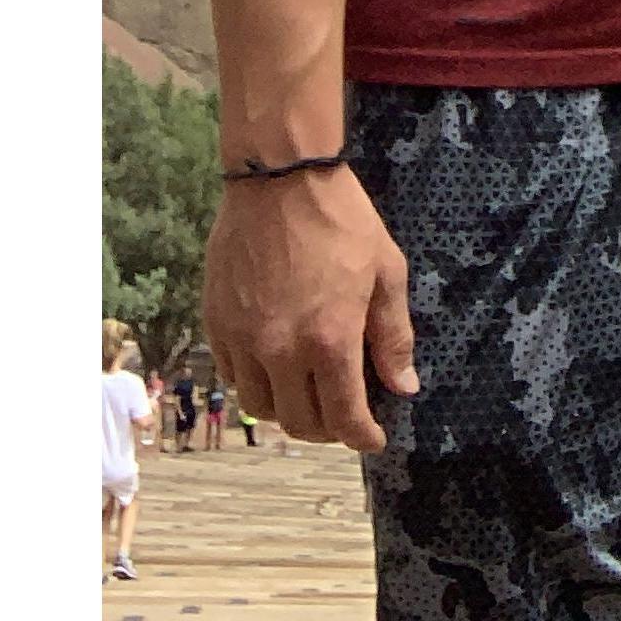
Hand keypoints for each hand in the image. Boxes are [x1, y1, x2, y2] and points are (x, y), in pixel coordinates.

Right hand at [202, 169, 416, 451]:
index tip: (374, 439)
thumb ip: (393, 335)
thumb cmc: (343, 221)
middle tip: (345, 416)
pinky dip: (257, 383)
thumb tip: (404, 387)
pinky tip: (276, 365)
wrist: (280, 181)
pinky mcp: (217, 326)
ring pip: (261, 408)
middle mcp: (281, 351)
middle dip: (328, 429)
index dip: (362, 437)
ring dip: (289, 410)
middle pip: (299, 422)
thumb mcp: (387, 270)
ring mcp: (243, 341)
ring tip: (310, 392)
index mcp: (329, 340)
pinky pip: (234, 377)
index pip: (343, 416)